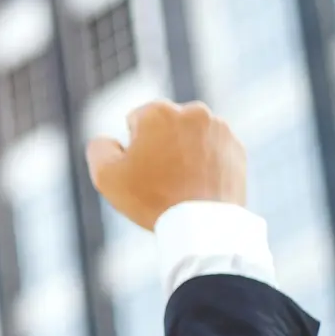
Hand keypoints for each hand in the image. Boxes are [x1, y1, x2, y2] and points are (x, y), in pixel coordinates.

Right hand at [86, 100, 245, 230]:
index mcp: (157, 111)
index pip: (136, 121)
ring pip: (190, 136)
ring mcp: (218, 128)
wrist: (202, 224)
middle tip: (160, 178)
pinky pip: (213, 150)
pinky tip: (199, 185)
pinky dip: (205, 163)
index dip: (133, 148)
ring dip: (184, 152)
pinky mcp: (236, 147)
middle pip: (166, 126)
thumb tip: (108, 140)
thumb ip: (99, 147)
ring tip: (181, 184)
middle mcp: (191, 111)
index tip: (141, 170)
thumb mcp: (105, 175)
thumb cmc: (150, 198)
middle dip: (161, 144)